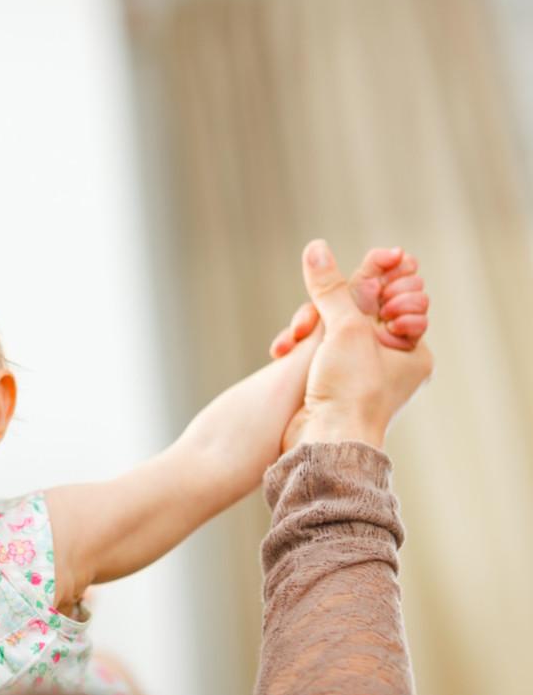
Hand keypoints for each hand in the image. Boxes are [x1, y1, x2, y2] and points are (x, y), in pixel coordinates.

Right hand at [281, 241, 432, 451]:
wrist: (325, 445)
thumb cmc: (351, 393)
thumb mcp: (346, 329)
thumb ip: (333, 287)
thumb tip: (316, 249)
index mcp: (412, 352)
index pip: (395, 300)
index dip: (373, 286)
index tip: (357, 279)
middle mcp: (389, 363)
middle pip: (357, 313)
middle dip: (327, 309)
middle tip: (313, 318)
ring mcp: (359, 376)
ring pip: (331, 331)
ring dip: (307, 328)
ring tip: (293, 338)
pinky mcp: (331, 385)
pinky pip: (315, 351)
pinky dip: (298, 347)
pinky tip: (283, 350)